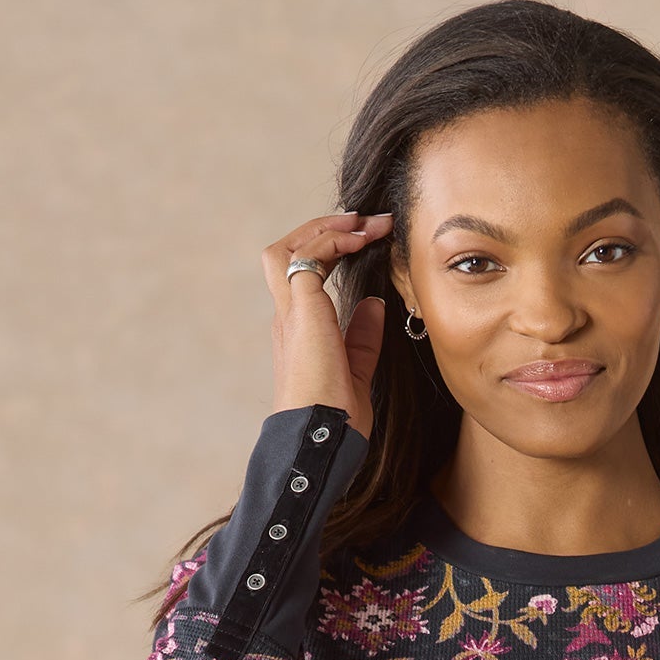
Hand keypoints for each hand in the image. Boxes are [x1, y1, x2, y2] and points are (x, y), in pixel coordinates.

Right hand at [262, 210, 390, 443]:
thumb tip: (374, 306)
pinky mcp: (300, 310)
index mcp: (299, 331)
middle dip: (327, 230)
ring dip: (325, 228)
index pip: (303, 277)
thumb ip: (362, 337)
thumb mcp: (358, 370)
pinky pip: (307, 257)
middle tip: (368, 222)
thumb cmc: (338, 418)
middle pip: (288, 253)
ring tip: (364, 223)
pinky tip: (360, 241)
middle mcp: (288, 317)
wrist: (324, 437)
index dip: (331, 252)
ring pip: (285, 248)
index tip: (367, 242)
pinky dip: (332, 241)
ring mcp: (290, 313)